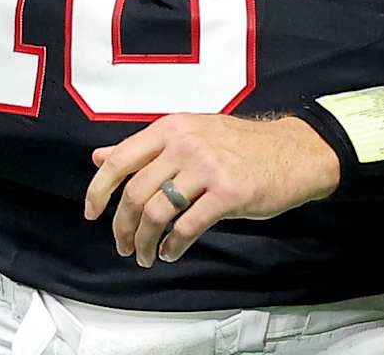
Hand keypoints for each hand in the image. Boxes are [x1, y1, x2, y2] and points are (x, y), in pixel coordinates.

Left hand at [83, 114, 340, 267]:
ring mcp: (206, 167)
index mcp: (170, 128)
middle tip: (122, 245)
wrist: (293, 151)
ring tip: (145, 255)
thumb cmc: (239, 146)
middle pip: (135, 192)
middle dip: (122, 226)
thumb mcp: (189, 134)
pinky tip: (171, 252)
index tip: (91, 214)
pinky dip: (173, 246)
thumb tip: (100, 157)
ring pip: (157, 212)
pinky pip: (187, 226)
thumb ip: (145, 148)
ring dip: (144, 241)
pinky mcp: (227, 192)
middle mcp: (184, 143)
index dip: (98, 190)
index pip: (120, 160)